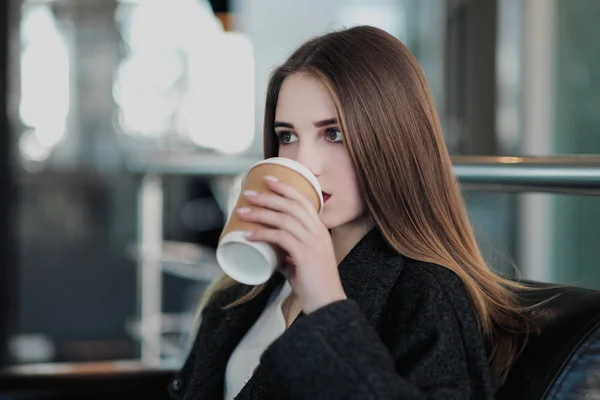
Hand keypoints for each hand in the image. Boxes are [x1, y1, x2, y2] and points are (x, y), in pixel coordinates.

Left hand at [236, 175, 346, 313]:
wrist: (327, 302)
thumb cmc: (314, 284)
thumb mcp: (302, 262)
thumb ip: (288, 254)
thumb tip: (272, 252)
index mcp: (320, 230)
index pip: (303, 201)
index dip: (286, 188)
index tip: (269, 180)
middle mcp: (318, 232)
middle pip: (291, 205)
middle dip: (268, 196)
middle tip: (249, 193)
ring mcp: (312, 243)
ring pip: (284, 219)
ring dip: (260, 213)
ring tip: (242, 211)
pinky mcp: (304, 255)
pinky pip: (280, 237)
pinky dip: (262, 234)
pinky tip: (248, 235)